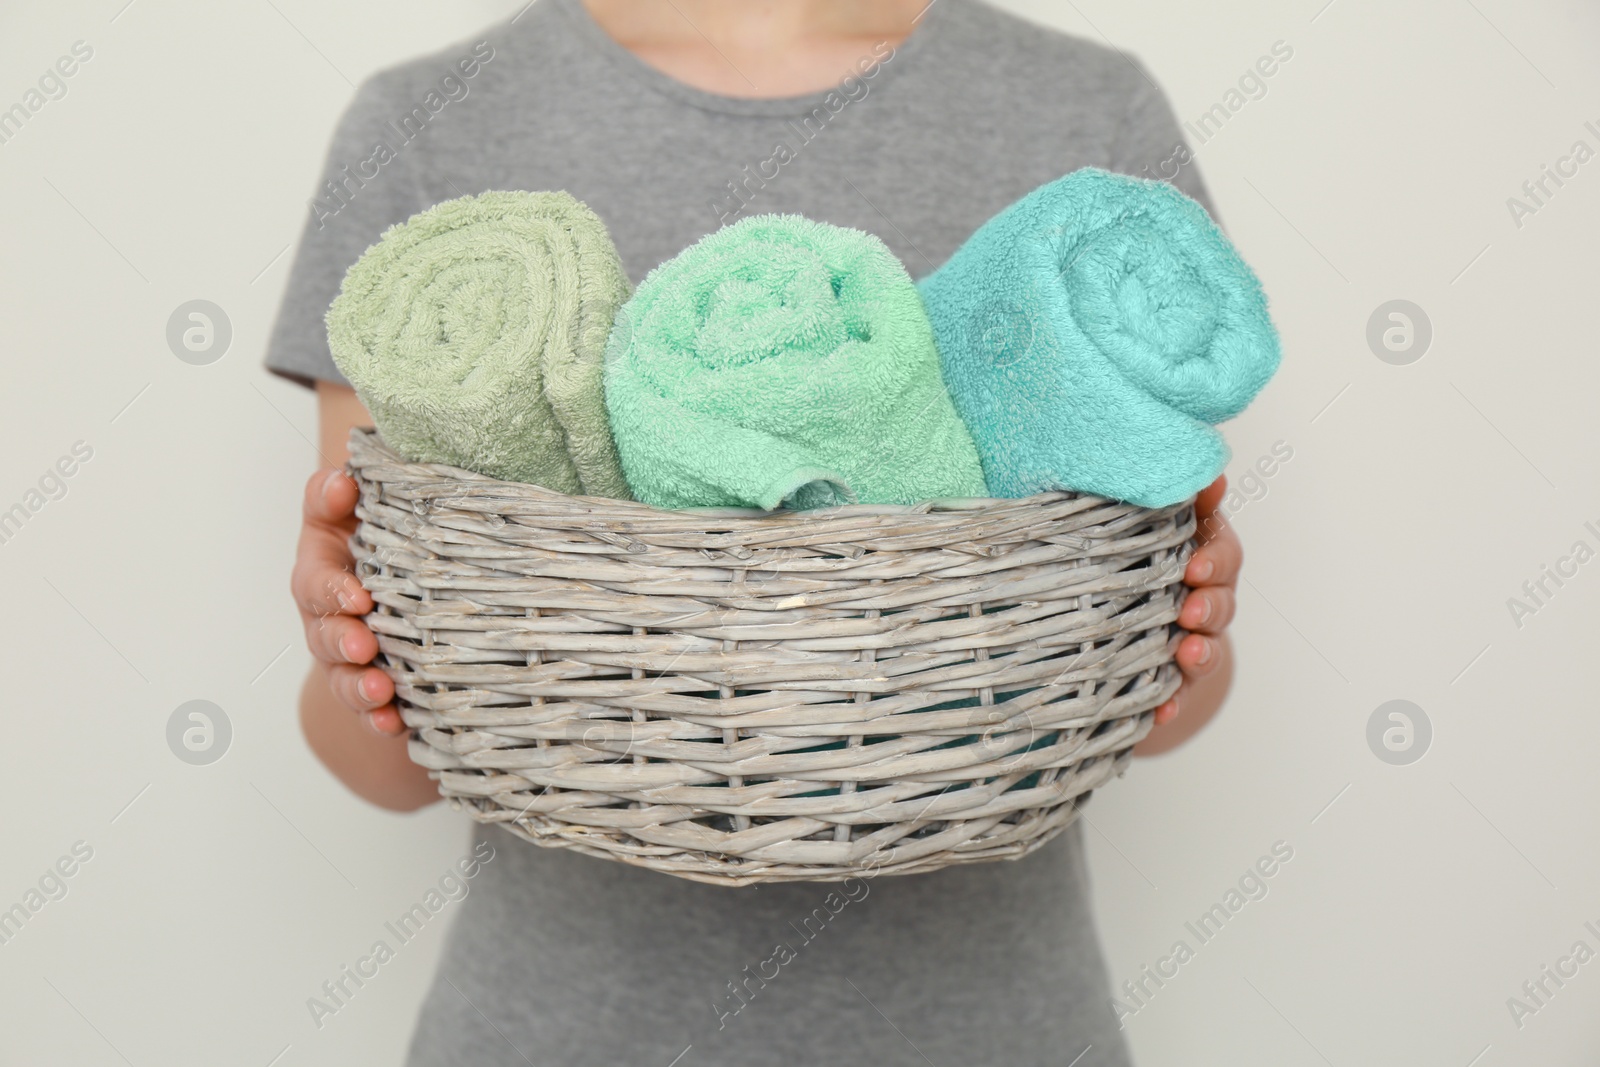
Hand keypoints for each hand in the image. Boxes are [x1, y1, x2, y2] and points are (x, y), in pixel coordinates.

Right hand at [290, 468, 403, 735]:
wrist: (393, 574)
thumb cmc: (372, 535)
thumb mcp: (346, 510)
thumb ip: (333, 495)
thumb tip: (341, 481)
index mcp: (321, 575)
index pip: (317, 583)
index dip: (333, 591)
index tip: (357, 597)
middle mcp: (328, 622)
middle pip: (326, 637)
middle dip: (343, 643)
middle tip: (362, 646)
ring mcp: (349, 659)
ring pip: (346, 679)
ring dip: (361, 688)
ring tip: (380, 692)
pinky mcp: (376, 686)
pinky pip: (374, 710)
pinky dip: (383, 720)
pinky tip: (397, 725)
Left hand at [1137, 475, 1239, 753]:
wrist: (1107, 617)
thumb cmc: (1127, 556)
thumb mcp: (1138, 518)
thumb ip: (1170, 498)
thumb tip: (1208, 469)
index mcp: (1197, 555)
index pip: (1222, 552)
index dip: (1213, 559)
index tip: (1193, 566)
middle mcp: (1202, 597)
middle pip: (1222, 601)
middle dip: (1209, 606)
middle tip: (1189, 612)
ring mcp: (1192, 639)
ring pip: (1209, 646)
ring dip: (1201, 652)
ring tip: (1186, 654)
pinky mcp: (1174, 679)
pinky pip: (1179, 693)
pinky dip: (1172, 703)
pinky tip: (1160, 712)